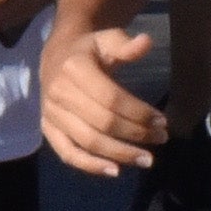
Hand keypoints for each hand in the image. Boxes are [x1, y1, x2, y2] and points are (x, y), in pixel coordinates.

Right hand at [40, 25, 165, 176]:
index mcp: (74, 68)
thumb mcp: (107, 39)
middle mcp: (59, 93)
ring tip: (146, 159)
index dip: (138, 113)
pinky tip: (115, 171)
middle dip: (135, 134)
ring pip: (88, 141)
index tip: (162, 121)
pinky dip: (90, 166)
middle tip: (161, 139)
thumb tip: (146, 42)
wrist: (56, 55)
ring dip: (120, 154)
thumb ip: (126, 45)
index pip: (111, 98)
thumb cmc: (89, 49)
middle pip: (102, 123)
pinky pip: (68, 153)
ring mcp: (51, 114)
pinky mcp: (47, 129)